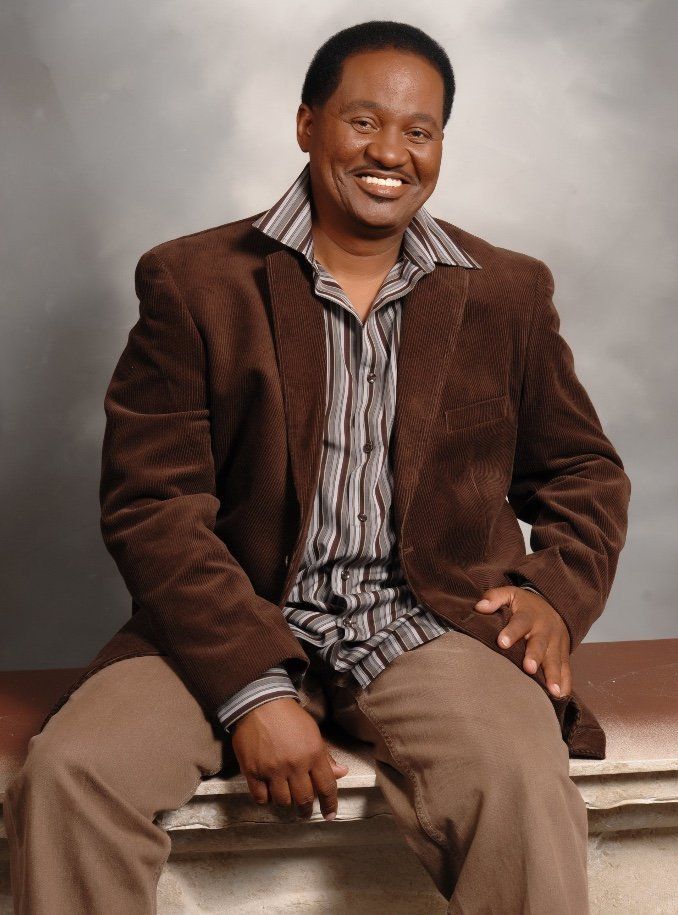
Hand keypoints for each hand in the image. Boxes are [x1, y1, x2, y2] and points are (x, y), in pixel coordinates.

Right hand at [231, 697, 348, 820]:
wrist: (259, 703)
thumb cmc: (289, 716)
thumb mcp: (313, 732)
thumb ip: (326, 756)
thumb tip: (342, 772)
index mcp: (313, 754)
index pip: (326, 787)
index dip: (330, 804)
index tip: (330, 814)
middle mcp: (294, 765)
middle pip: (304, 799)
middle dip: (306, 809)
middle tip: (304, 812)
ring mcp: (272, 770)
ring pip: (283, 801)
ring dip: (286, 802)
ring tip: (286, 796)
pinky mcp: (252, 771)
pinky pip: (261, 798)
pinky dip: (266, 799)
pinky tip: (269, 792)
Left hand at [473, 586, 571, 698]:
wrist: (553, 606)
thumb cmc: (524, 605)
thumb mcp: (510, 594)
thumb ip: (495, 598)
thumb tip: (479, 607)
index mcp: (528, 615)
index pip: (519, 623)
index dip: (511, 632)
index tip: (502, 642)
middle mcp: (544, 629)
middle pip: (540, 643)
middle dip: (535, 656)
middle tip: (529, 668)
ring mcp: (556, 642)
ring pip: (555, 659)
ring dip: (554, 675)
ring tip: (551, 691)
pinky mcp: (563, 653)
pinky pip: (566, 668)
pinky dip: (565, 682)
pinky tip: (561, 695)